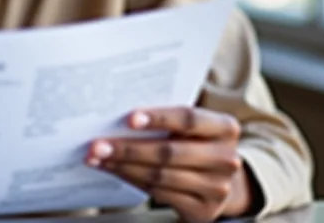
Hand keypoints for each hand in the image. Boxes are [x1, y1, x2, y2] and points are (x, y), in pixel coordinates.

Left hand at [86, 107, 251, 222]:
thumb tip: (118, 112)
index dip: (158, 117)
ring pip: (160, 175)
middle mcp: (226, 159)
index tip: (129, 118)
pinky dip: (131, 179)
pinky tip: (113, 170)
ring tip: (97, 158)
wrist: (222, 179)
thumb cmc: (196, 141)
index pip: (188, 119)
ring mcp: (216, 188)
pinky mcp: (203, 210)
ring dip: (122, 166)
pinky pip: (159, 193)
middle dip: (128, 148)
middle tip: (97, 144)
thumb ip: (168, 117)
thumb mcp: (193, 125)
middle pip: (169, 152)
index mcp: (225, 128)